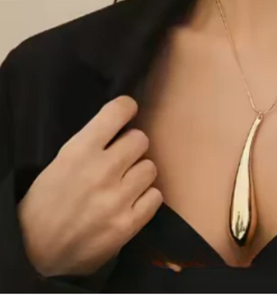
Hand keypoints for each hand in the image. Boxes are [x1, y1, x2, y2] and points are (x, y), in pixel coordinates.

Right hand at [17, 97, 162, 277]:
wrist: (34, 254)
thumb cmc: (46, 204)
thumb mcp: (60, 163)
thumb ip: (91, 144)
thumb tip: (122, 125)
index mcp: (79, 151)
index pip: (118, 112)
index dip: (126, 109)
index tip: (128, 112)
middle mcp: (101, 171)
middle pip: (141, 139)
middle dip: (132, 147)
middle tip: (121, 159)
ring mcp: (117, 199)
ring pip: (150, 167)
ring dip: (139, 174)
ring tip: (124, 184)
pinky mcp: (128, 224)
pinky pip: (156, 196)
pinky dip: (146, 198)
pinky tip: (131, 202)